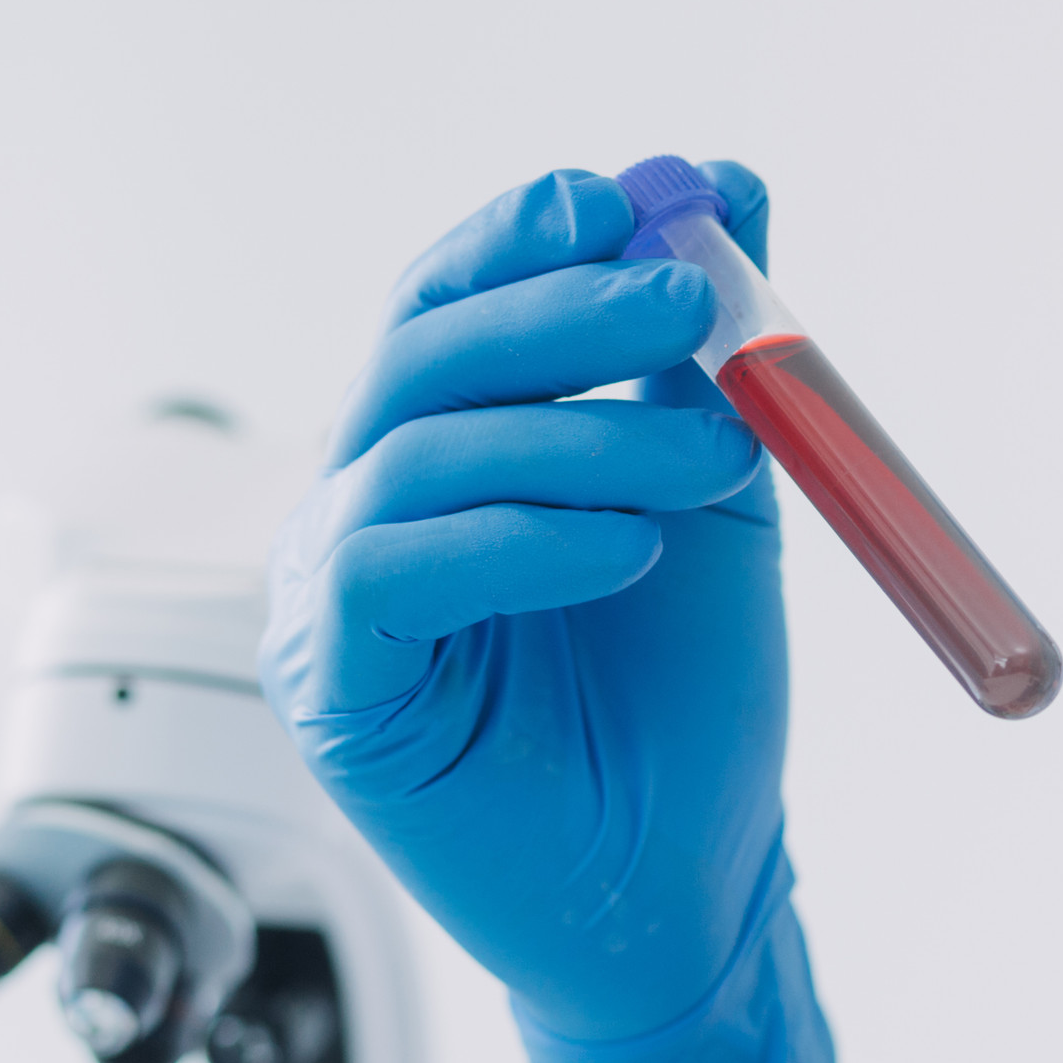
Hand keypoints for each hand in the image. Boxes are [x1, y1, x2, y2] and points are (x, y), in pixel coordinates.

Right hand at [261, 164, 835, 1062]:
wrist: (685, 885)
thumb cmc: (688, 706)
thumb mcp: (715, 494)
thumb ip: (706, 352)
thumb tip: (726, 177)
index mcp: (445, 452)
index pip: (449, 303)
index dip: (526, 239)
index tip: (638, 199)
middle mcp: (369, 508)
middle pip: (423, 352)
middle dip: (561, 310)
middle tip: (688, 298)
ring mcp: (335, 598)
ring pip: (418, 449)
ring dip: (580, 434)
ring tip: (713, 457)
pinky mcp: (336, 691)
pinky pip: (394, 570)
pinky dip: (520, 541)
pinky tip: (626, 556)